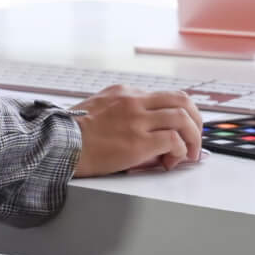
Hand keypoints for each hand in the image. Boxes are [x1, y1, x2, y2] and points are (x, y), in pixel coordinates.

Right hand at [68, 85, 202, 176]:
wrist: (58, 144)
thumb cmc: (70, 133)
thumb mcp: (96, 108)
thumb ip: (118, 111)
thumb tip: (137, 128)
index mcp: (124, 93)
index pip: (163, 96)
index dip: (178, 114)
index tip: (180, 129)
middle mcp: (135, 101)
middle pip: (182, 100)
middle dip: (195, 120)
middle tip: (195, 138)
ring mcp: (138, 121)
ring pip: (183, 118)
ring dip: (193, 138)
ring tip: (190, 154)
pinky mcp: (139, 142)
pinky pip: (174, 141)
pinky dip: (180, 151)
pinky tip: (171, 161)